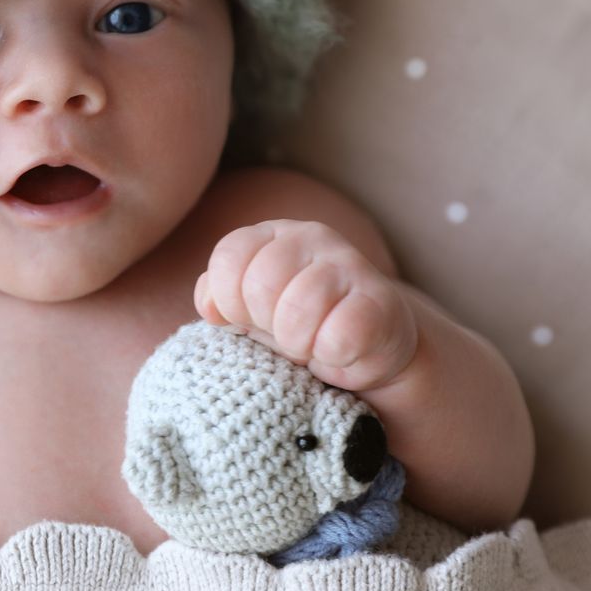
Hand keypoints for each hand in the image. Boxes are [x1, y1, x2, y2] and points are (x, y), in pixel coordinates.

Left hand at [193, 219, 417, 391]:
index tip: (247, 321)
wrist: (370, 348)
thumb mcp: (251, 310)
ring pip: (298, 309)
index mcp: (273, 235)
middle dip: (266, 325)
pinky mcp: (380, 301)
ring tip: (311, 345)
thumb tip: (210, 307)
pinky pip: (337, 336)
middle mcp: (311, 237)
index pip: (229, 257)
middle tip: (286, 335)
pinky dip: (331, 355)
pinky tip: (339, 351)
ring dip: (298, 343)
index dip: (230, 301)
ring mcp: (349, 264)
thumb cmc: (300, 325)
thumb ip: (220, 296)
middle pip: (260, 284)